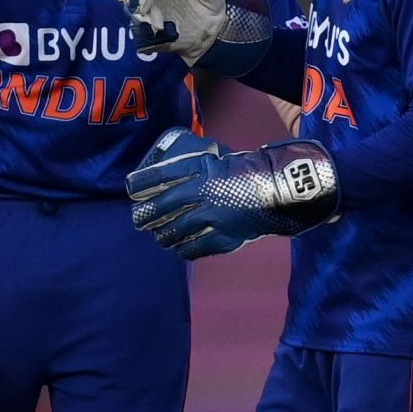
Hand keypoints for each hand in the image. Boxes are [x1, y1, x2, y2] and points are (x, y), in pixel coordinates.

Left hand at [127, 127, 339, 257]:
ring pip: (176, 230)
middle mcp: (205, 192)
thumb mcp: (221, 160)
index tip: (131, 188)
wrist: (281, 190)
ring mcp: (214, 216)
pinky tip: (179, 250)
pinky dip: (184, 250)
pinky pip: (195, 248)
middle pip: (164, 206)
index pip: (163, 174)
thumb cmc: (249, 172)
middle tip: (139, 220)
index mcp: (204, 169)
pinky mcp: (224, 236)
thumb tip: (172, 177)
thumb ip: (198, 168)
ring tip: (160, 237)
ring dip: (164, 235)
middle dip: (146, 215)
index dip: (144, 182)